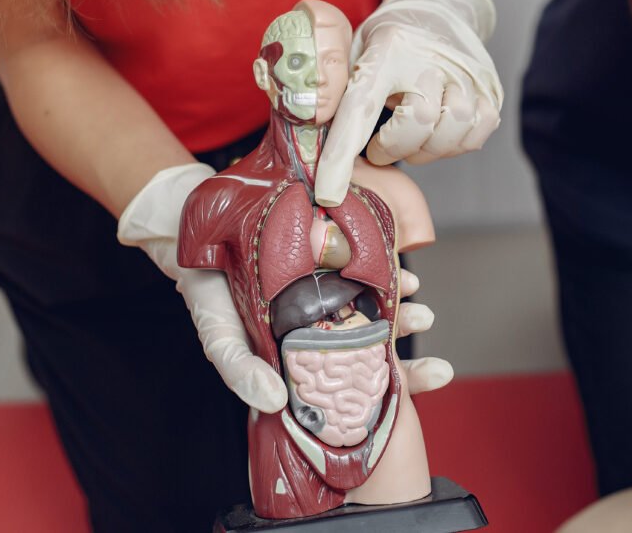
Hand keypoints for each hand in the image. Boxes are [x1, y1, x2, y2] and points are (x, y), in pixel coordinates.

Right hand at [118, 166, 450, 409]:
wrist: (191, 230)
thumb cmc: (206, 290)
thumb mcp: (218, 332)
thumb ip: (240, 368)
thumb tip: (275, 402)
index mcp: (296, 356)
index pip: (347, 385)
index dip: (390, 387)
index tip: (431, 380)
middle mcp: (315, 329)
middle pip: (368, 355)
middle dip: (406, 363)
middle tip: (439, 367)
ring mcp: (324, 295)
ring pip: (372, 314)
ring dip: (401, 315)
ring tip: (422, 314)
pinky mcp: (326, 258)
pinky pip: (363, 269)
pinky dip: (384, 273)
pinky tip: (401, 276)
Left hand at [315, 0, 502, 206]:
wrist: (441, 6)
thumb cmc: (389, 39)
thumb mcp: (353, 48)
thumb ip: (333, 84)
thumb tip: (309, 121)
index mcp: (388, 49)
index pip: (361, 107)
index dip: (343, 155)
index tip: (330, 193)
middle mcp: (432, 59)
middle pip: (417, 124)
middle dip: (394, 148)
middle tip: (380, 147)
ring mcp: (467, 74)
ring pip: (450, 133)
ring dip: (424, 149)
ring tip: (409, 137)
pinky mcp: (490, 89)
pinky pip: (475, 135)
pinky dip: (453, 145)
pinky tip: (436, 133)